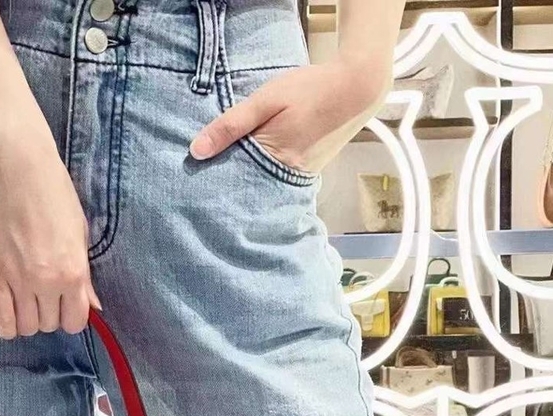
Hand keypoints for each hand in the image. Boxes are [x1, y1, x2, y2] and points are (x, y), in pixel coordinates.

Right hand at [0, 126, 100, 338]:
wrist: (19, 169)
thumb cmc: (54, 195)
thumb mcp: (79, 235)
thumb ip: (85, 277)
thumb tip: (93, 306)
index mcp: (74, 273)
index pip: (75, 322)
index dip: (70, 316)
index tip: (63, 305)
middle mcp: (48, 282)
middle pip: (49, 325)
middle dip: (47, 313)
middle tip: (41, 293)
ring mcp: (18, 281)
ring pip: (26, 327)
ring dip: (27, 317)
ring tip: (24, 298)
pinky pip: (2, 321)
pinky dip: (7, 323)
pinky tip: (8, 309)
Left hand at [189, 55, 391, 174]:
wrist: (357, 88)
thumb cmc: (309, 90)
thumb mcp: (265, 100)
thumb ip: (231, 125)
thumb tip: (196, 151)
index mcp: (274, 162)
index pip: (233, 182)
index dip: (214, 180)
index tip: (196, 180)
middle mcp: (287, 178)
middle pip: (248, 189)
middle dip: (229, 184)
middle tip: (204, 180)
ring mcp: (299, 178)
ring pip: (263, 185)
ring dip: (247, 180)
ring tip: (227, 172)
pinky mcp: (307, 173)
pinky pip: (277, 180)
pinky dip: (264, 174)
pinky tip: (254, 165)